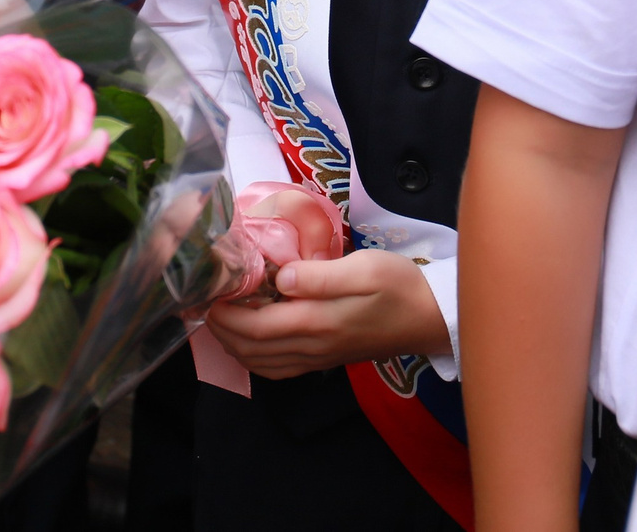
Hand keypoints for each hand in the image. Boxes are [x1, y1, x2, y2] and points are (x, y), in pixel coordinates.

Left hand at [203, 249, 449, 378]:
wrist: (431, 317)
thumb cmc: (400, 286)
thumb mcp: (366, 268)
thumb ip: (321, 275)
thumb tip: (281, 278)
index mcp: (318, 322)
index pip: (257, 328)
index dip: (226, 315)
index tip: (208, 293)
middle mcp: (313, 347)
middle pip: (252, 349)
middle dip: (221, 329)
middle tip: (204, 302)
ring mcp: (319, 357)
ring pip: (262, 362)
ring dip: (234, 344)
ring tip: (220, 317)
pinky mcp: (325, 358)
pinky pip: (279, 367)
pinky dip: (255, 356)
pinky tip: (250, 338)